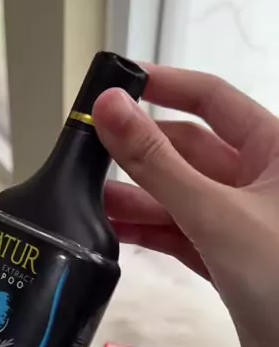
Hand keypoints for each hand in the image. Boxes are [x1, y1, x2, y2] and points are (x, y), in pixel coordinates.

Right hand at [93, 64, 278, 346]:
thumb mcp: (216, 214)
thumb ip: (159, 164)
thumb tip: (111, 106)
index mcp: (277, 150)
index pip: (212, 98)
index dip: (163, 86)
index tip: (113, 84)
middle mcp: (261, 181)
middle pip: (190, 148)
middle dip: (140, 149)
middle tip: (87, 149)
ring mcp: (243, 223)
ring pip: (181, 195)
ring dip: (137, 195)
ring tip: (87, 197)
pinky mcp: (230, 261)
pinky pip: (182, 233)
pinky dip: (150, 230)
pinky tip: (113, 229)